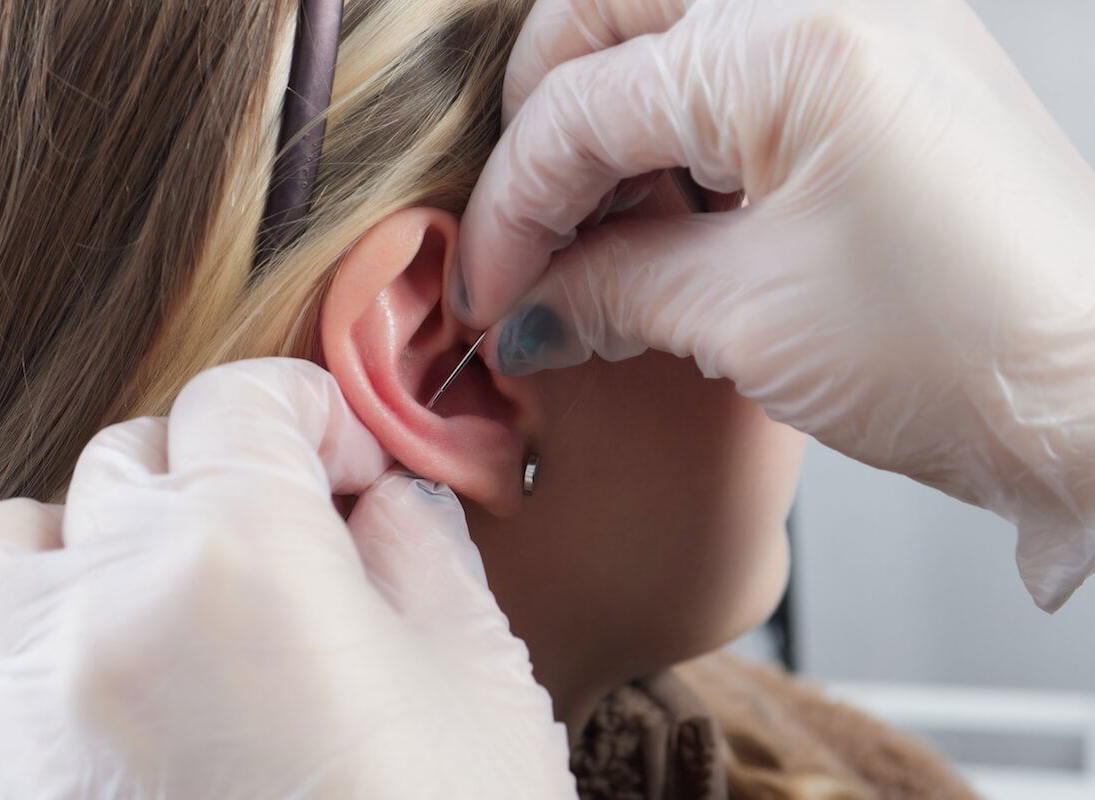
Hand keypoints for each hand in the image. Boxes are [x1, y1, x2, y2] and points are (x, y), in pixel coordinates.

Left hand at [0, 359, 573, 798]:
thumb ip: (423, 548)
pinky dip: (61, 626)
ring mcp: (35, 698)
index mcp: (241, 552)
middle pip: (138, 454)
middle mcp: (111, 602)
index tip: (351, 463)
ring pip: (28, 534)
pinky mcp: (3, 780)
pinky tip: (141, 676)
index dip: (313, 411)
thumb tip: (386, 500)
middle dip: (227, 467)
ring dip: (108, 530)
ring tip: (188, 584)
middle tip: (300, 527)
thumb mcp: (475, 675)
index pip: (242, 400)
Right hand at [452, 0, 1094, 610]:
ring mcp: (863, 17)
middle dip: (545, 123)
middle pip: (608, 14)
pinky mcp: (880, 64)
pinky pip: (736, 63)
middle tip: (525, 227)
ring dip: (610, 123)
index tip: (485, 288)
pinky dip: (678, 130)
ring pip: (667, 26)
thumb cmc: (963, 353)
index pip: (582, 110)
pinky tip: (660, 208)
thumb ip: (609, 287)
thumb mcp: (744, 318)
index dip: (512, 209)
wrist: (1094, 394)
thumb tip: (527, 300)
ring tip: (592, 231)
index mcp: (793, 38)